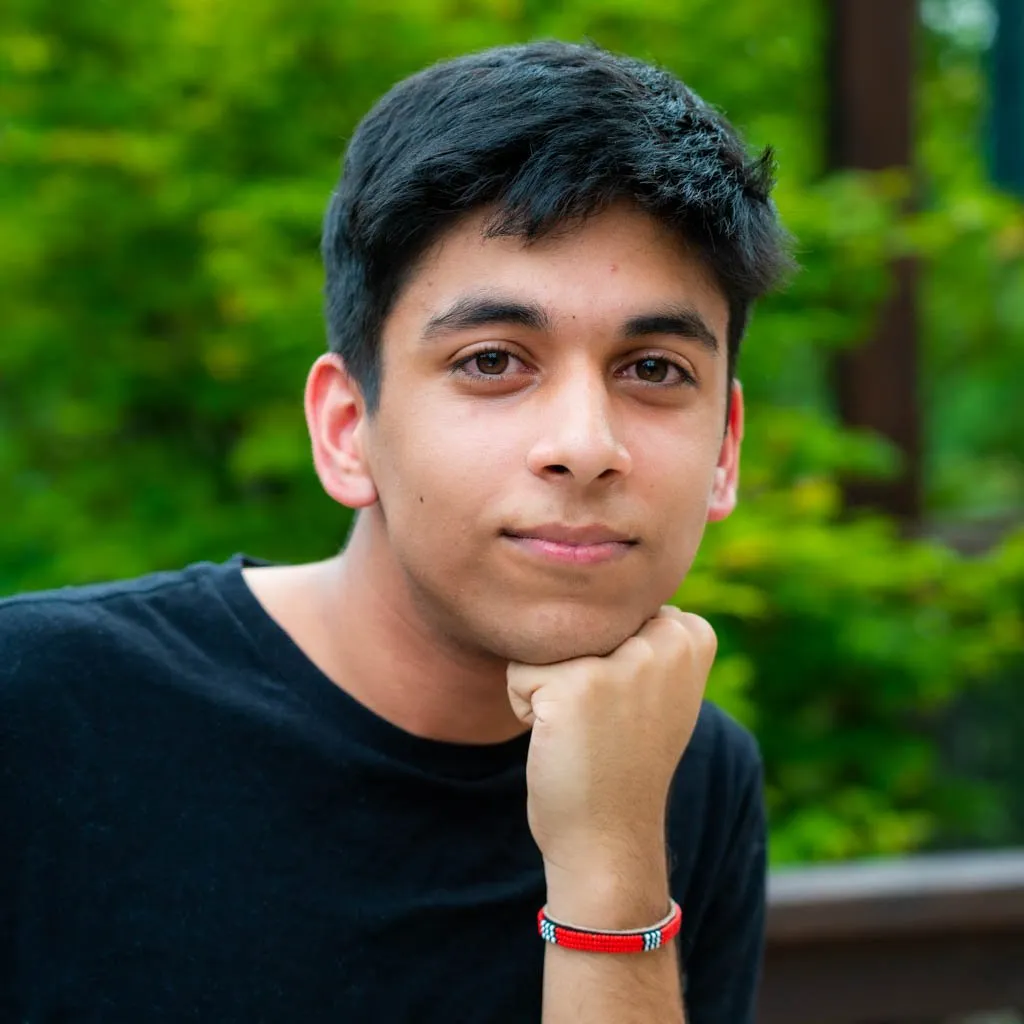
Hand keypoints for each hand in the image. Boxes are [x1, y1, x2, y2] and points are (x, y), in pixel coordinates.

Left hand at [507, 607, 715, 895]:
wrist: (610, 837)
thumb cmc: (624, 759)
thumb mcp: (661, 687)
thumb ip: (650, 633)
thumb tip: (601, 580)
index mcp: (693, 633)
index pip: (612, 606)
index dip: (607, 654)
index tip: (628, 704)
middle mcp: (665, 640)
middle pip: (579, 620)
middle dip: (577, 665)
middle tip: (603, 721)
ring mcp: (623, 662)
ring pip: (548, 644)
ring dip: (549, 685)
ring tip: (582, 729)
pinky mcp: (575, 685)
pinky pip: (519, 672)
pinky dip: (526, 708)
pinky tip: (560, 741)